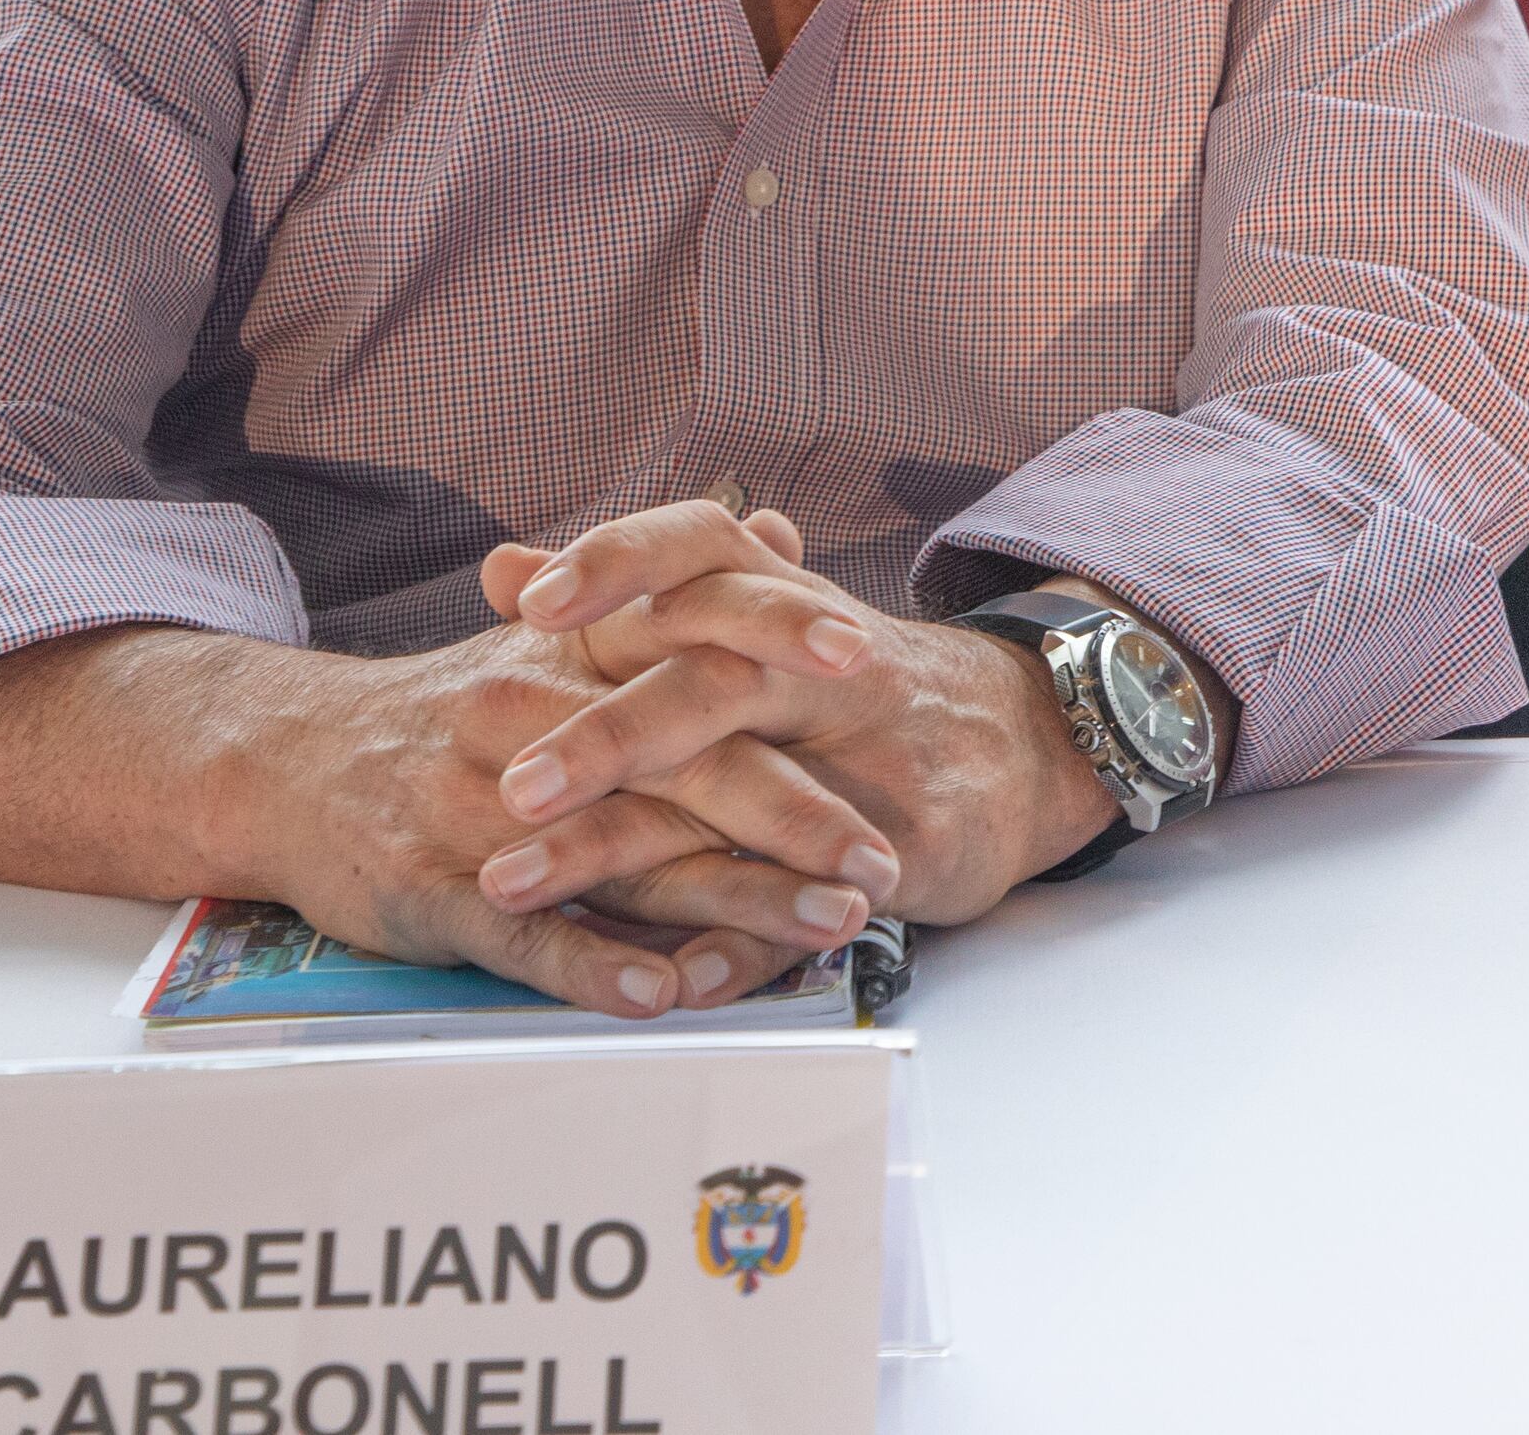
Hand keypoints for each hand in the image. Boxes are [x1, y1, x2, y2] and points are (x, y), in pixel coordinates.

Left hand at [481, 499, 1121, 927]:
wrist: (1027, 740)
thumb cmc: (854, 683)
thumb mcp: (755, 618)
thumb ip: (624, 601)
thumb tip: (501, 566)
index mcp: (778, 601)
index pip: (699, 550)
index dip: (618, 566)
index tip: (531, 600)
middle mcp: (820, 669)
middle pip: (711, 685)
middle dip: (607, 735)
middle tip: (511, 785)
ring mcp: (865, 759)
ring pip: (740, 801)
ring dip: (622, 848)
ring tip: (516, 883)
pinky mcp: (897, 849)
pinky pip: (802, 902)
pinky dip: (733, 945)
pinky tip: (662, 978)